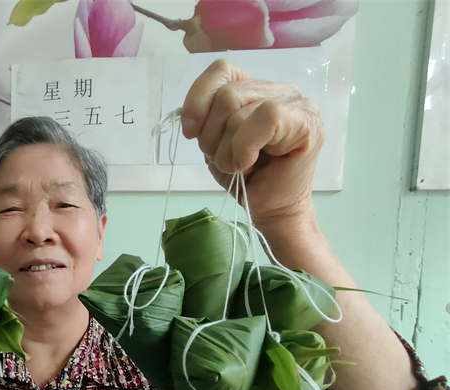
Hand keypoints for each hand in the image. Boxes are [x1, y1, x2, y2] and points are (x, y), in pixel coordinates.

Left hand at [180, 59, 324, 226]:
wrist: (272, 210)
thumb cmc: (246, 178)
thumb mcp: (215, 143)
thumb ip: (207, 118)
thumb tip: (192, 117)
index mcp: (255, 89)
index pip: (222, 70)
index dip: (198, 98)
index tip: (191, 132)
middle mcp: (279, 90)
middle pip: (226, 95)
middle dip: (212, 136)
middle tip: (224, 160)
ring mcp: (297, 103)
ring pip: (239, 110)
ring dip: (227, 149)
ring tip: (239, 166)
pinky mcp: (307, 121)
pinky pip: (265, 118)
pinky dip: (245, 147)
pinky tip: (249, 164)